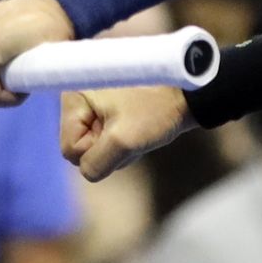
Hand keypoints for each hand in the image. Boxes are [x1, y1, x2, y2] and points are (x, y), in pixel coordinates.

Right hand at [61, 86, 191, 181]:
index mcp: (74, 96)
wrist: (192, 91)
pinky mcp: (110, 105)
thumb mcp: (124, 141)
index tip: (122, 133)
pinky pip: (109, 137)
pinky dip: (126, 138)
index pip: (70, 148)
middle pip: (82, 146)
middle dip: (109, 148)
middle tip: (135, 130)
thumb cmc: (159, 109)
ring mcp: (95, 100)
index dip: (97, 151)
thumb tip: (88, 171)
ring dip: (120, 145)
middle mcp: (80, 95)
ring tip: (142, 127)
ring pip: (98, 144)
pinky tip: (142, 126)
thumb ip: (96, 164)